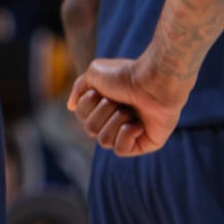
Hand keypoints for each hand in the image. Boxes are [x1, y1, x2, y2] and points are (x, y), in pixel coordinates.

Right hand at [68, 57, 186, 155]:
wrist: (153, 81)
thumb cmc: (125, 75)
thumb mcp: (94, 73)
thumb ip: (79, 88)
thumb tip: (71, 106)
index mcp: (104, 104)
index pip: (81, 116)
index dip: (88, 103)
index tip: (101, 91)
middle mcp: (115, 119)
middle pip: (90, 128)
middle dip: (103, 111)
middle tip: (119, 100)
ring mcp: (130, 133)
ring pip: (103, 141)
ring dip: (116, 121)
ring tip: (132, 110)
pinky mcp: (144, 144)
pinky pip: (121, 150)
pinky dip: (127, 134)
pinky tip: (139, 124)